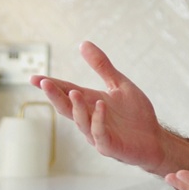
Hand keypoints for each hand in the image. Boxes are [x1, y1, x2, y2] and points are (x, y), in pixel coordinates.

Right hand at [30, 42, 188, 174]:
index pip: (66, 91)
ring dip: (76, 107)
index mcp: (90, 102)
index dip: (50, 85)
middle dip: (54, 95)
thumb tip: (83, 43)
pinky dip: (98, 120)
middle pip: (66, 107)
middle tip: (44, 83)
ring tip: (74, 92)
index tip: (34, 78)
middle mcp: (89, 118)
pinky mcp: (109, 145)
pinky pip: (99, 134)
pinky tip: (100, 106)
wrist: (155, 139)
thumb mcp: (119, 84)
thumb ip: (102, 66)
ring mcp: (97, 134)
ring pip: (80, 121)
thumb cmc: (136, 114)